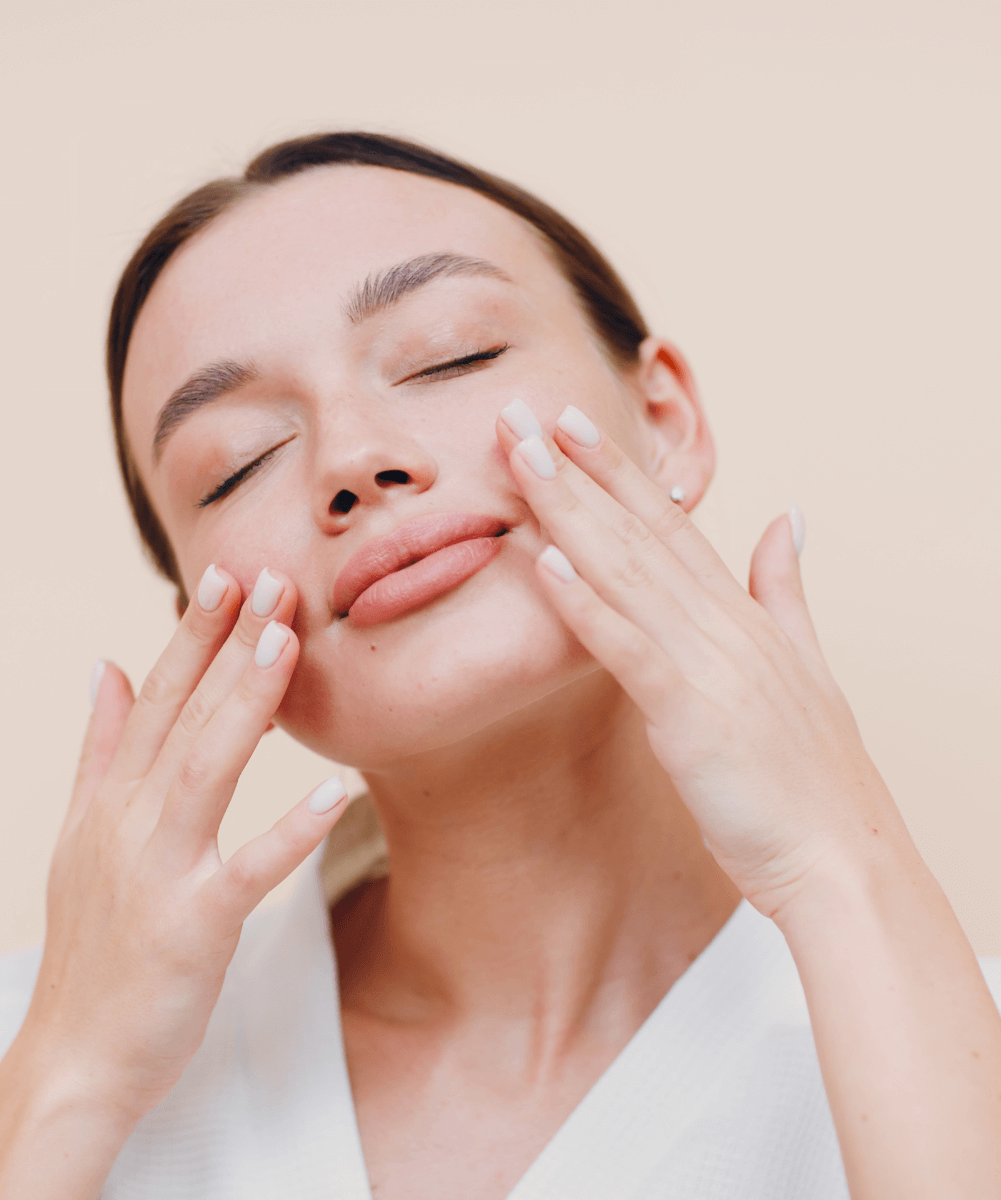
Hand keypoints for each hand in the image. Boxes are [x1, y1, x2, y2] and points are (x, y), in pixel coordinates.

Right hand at [17, 566, 347, 1124]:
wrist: (73, 1057)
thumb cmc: (90, 944)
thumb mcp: (77, 835)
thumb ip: (98, 749)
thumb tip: (104, 664)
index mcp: (110, 799)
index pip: (156, 697)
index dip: (191, 633)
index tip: (225, 573)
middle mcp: (129, 822)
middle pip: (185, 716)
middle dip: (227, 643)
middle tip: (270, 576)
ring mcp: (159, 871)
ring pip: (206, 770)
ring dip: (246, 704)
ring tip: (285, 642)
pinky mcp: (195, 926)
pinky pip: (249, 871)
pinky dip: (290, 831)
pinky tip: (336, 791)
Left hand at [496, 400, 905, 917]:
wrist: (842, 859)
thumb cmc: (810, 775)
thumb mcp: (805, 664)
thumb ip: (786, 587)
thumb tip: (789, 514)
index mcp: (740, 612)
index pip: (668, 521)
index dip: (617, 468)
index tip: (571, 422)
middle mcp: (723, 623)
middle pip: (638, 530)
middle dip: (576, 469)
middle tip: (521, 412)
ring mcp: (709, 664)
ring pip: (627, 571)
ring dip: (569, 512)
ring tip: (520, 459)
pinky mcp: (692, 714)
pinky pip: (629, 649)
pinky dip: (586, 605)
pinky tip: (544, 563)